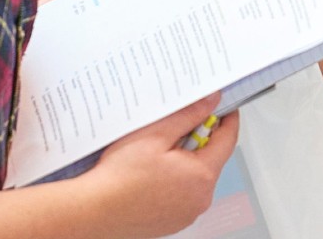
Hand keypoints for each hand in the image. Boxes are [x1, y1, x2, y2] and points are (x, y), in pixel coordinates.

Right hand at [77, 93, 240, 237]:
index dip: (227, 118)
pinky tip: (151, 174)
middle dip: (198, 140)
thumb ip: (188, 115)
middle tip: (176, 127)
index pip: (228, 139)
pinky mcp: (172, 221)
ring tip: (157, 153)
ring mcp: (187, 213)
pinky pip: (182, 195)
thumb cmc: (120, 177)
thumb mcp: (156, 134)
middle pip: (211, 159)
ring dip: (184, 162)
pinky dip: (174, 181)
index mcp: (202, 176)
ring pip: (195, 178)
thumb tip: (211, 102)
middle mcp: (200, 199)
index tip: (223, 107)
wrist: (94, 211)